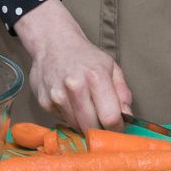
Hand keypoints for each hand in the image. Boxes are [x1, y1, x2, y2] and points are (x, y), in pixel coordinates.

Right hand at [14, 0, 131, 131]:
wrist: (52, 41)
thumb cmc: (84, 55)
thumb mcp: (111, 67)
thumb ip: (123, 93)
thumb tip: (127, 118)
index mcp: (95, 77)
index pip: (110, 119)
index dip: (117, 127)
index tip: (117, 125)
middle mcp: (74, 87)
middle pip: (92, 128)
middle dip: (100, 128)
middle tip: (101, 119)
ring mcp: (57, 95)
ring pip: (77, 127)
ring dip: (83, 123)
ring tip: (84, 106)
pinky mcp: (44, 102)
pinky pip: (62, 121)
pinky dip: (69, 116)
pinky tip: (69, 101)